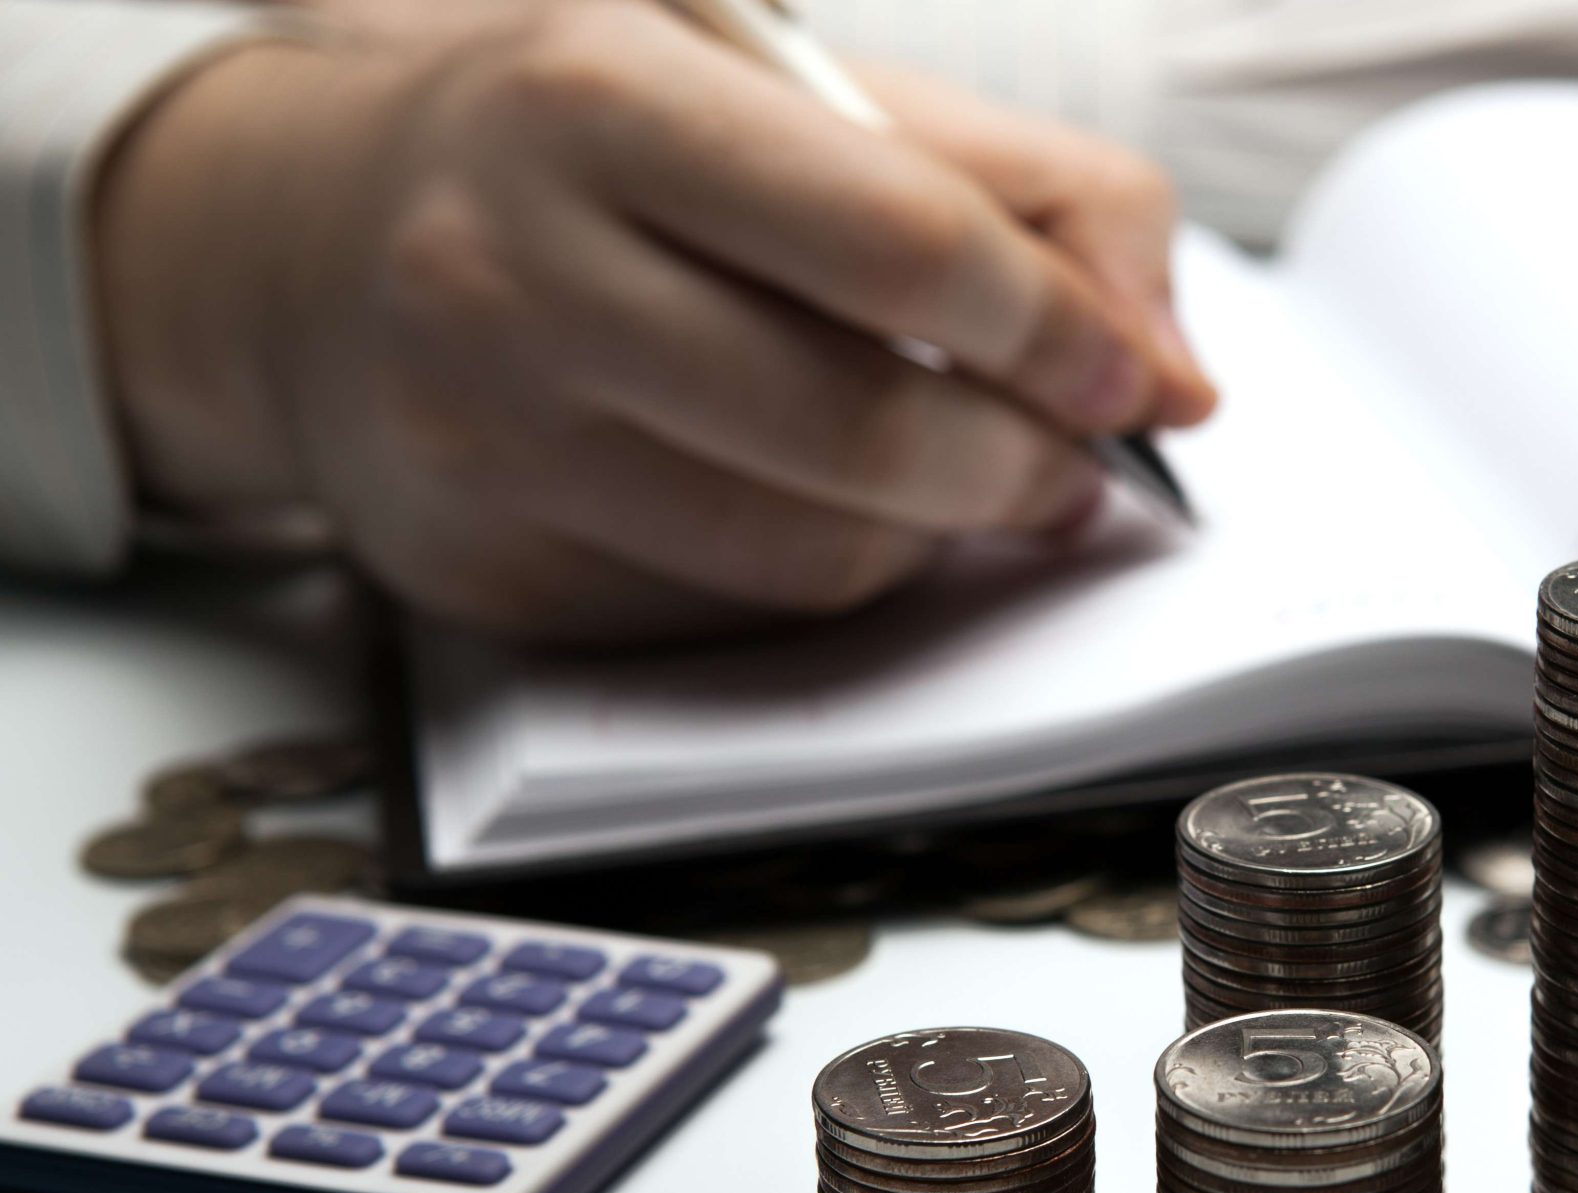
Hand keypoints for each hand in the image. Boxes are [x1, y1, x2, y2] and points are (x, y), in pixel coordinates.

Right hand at [94, 4, 1215, 644]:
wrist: (315, 247)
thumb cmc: (602, 158)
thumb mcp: (793, 97)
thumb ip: (1023, 193)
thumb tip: (1175, 377)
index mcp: (604, 98)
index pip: (903, 242)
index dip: (1058, 332)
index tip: (1136, 382)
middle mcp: (514, 268)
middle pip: (868, 429)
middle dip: (1021, 467)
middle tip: (1069, 464)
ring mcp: (483, 438)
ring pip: (815, 556)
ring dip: (928, 536)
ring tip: (937, 474)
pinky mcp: (485, 573)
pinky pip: (735, 623)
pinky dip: (817, 579)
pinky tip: (799, 505)